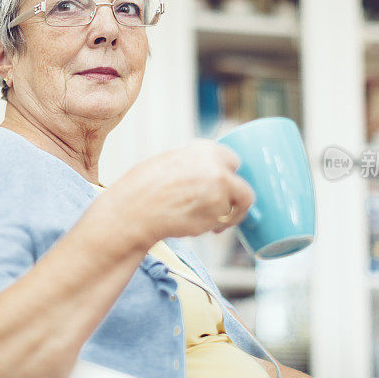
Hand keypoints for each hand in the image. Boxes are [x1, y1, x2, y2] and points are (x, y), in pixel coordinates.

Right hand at [102, 138, 255, 245]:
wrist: (135, 211)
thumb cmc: (144, 188)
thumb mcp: (170, 161)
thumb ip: (195, 164)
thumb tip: (209, 173)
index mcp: (205, 151)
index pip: (233, 161)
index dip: (228, 176)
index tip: (225, 186)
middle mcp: (218, 169)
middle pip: (243, 190)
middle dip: (236, 202)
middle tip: (224, 212)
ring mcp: (220, 194)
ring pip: (233, 211)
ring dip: (220, 218)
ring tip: (196, 220)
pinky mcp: (216, 217)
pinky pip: (219, 224)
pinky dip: (208, 227)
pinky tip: (188, 223)